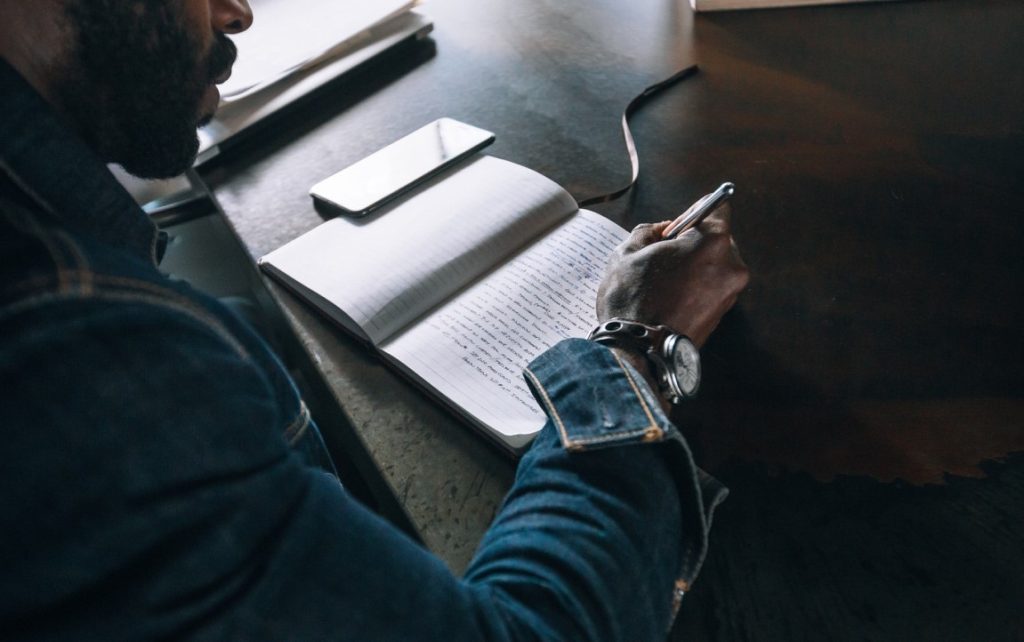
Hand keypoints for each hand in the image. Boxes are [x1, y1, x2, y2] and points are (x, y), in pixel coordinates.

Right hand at [596, 205, 748, 347]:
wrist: (640, 352)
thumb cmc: (632, 300)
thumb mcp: (627, 252)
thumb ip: (648, 232)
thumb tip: (661, 231)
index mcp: (712, 242)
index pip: (717, 208)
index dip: (694, 213)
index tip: (677, 225)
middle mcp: (731, 266)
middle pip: (717, 240)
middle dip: (693, 243)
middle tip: (663, 254)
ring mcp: (730, 293)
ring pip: (714, 266)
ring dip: (694, 267)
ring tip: (663, 281)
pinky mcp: (722, 315)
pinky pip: (711, 289)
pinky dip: (695, 287)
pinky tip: (670, 297)